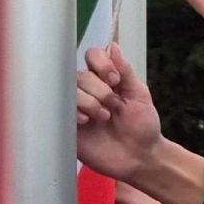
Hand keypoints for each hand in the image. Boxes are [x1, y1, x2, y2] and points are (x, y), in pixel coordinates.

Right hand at [75, 45, 162, 181]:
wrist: (140, 157)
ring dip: (90, 102)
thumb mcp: (139, 95)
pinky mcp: (69, 126)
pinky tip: (87, 122)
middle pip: (80, 74)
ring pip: (70, 90)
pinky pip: (61, 110)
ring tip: (104, 118)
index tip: (115, 80)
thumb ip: (125, 72)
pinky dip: (76, 112)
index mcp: (105, 80)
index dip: (102, 64)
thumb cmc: (142, 126)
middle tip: (113, 106)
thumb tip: (114, 47)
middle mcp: (89, 91)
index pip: (92, 56)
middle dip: (100, 90)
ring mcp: (77, 108)